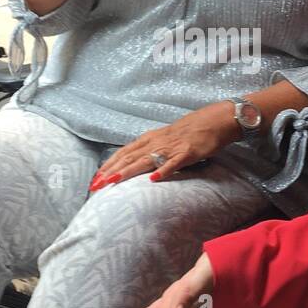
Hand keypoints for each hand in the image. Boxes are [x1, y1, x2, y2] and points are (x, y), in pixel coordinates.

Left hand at [90, 104, 241, 189]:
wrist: (213, 121)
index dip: (108, 166)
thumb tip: (133, 163)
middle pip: (129, 157)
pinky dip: (163, 170)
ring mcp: (171, 147)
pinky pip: (173, 163)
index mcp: (149, 139)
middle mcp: (156, 142)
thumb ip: (149, 151)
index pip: (123, 153)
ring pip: (145, 160)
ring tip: (113, 182)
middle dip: (111, 172)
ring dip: (127, 171)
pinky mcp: (187, 153)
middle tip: (95, 186)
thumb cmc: (188, 132)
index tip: (94, 179)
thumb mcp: (164, 139)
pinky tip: (153, 179)